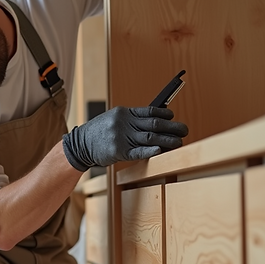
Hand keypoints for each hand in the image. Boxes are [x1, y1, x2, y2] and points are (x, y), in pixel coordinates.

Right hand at [62, 106, 188, 170]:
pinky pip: (138, 151)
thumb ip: (132, 119)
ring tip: (179, 142)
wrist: (80, 144)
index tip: (174, 118)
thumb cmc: (100, 132)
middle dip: (172, 128)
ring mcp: (121, 137)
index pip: (150, 111)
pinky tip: (161, 150)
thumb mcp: (114, 118)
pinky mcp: (118, 152)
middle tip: (184, 130)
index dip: (165, 115)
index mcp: (124, 112)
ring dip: (167, 140)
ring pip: (150, 138)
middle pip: (154, 124)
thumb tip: (155, 120)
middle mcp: (124, 123)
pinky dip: (150, 150)